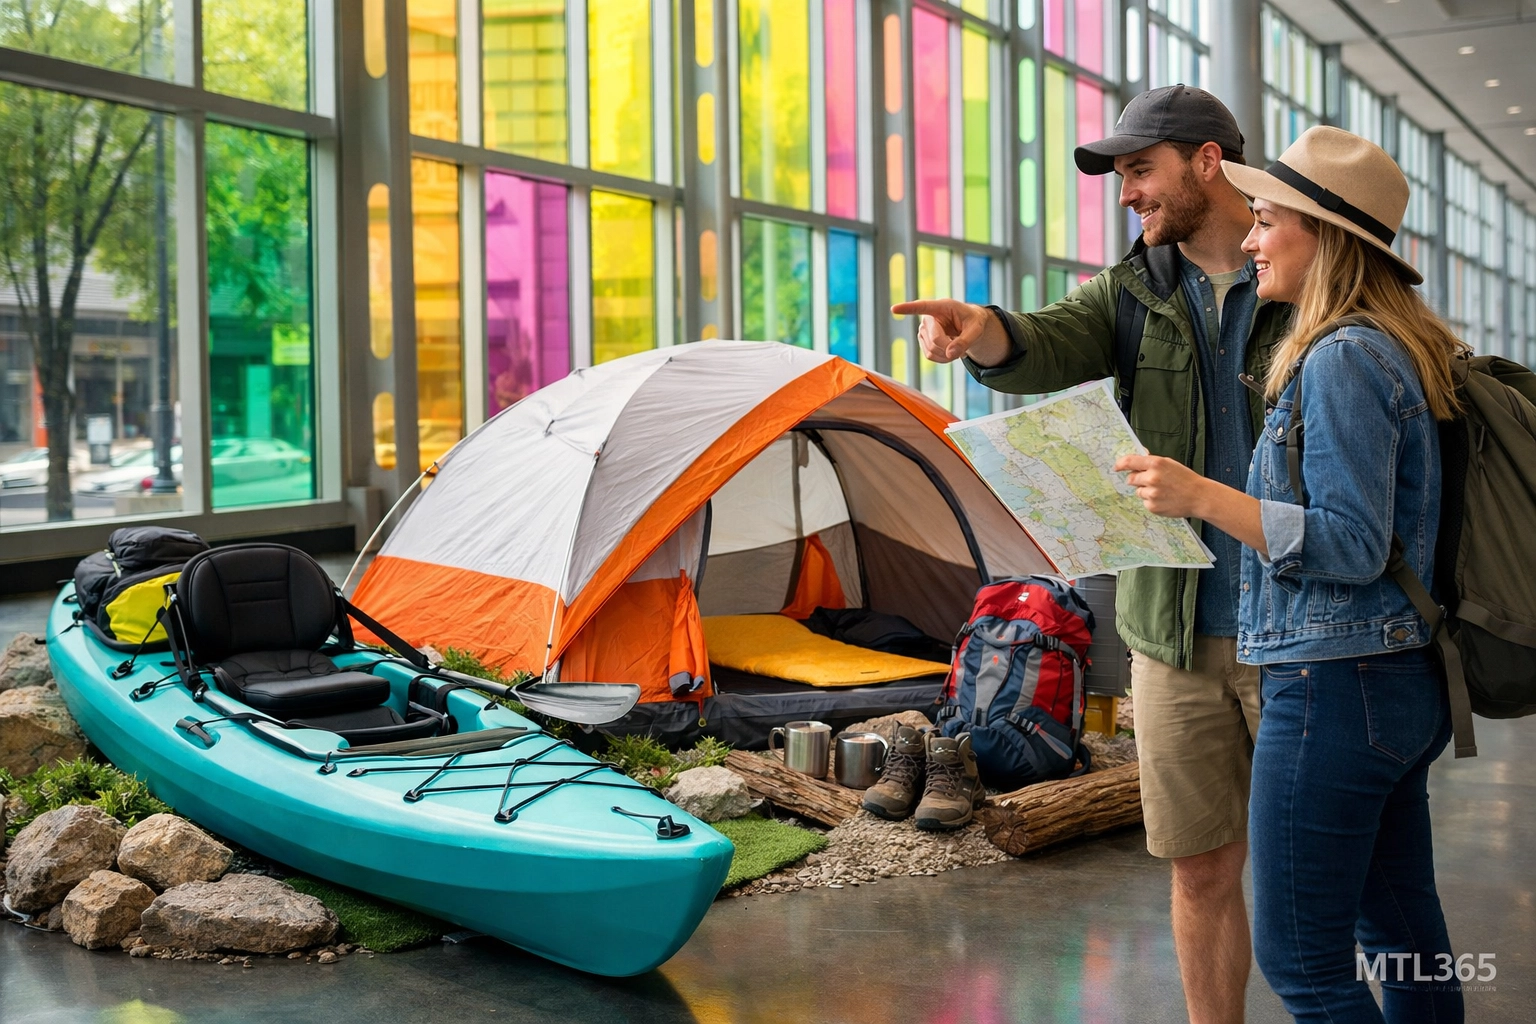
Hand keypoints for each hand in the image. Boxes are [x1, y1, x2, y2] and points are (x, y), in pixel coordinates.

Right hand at [888, 299, 1010, 365]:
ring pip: (931, 350)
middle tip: (963, 349)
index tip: (894, 309)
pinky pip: (930, 355)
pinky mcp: (923, 341)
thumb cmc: (973, 322)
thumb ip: (965, 341)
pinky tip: (950, 351)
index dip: (907, 309)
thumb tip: (950, 354)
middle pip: (935, 340)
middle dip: (950, 348)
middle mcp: (928, 317)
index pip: (922, 307)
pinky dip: (943, 358)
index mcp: (941, 306)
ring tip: (957, 347)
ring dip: (947, 355)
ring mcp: (923, 330)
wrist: (969, 326)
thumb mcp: (976, 329)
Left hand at [1115, 454, 1207, 518]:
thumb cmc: (1185, 479)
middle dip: (1137, 479)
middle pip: (1131, 478)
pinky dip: (1151, 501)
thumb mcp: (1169, 464)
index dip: (1120, 464)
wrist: (1199, 496)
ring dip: (1146, 491)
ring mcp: (1152, 493)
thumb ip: (1151, 462)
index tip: (1116, 467)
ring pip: (1138, 491)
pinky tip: (1164, 499)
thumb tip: (1135, 459)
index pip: (1129, 461)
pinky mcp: (1152, 506)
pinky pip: (1145, 502)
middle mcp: (1152, 477)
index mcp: (1156, 463)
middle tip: (1151, 481)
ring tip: (1163, 491)